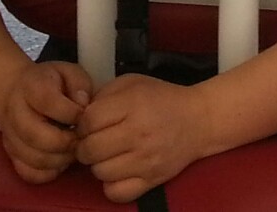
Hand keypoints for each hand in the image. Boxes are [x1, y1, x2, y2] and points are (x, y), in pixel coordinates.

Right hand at [0, 60, 92, 184]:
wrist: (14, 91)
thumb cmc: (49, 83)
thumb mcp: (68, 72)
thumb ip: (80, 84)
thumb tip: (83, 105)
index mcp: (31, 87)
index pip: (48, 101)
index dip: (71, 112)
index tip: (83, 115)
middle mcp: (15, 112)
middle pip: (35, 136)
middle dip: (65, 143)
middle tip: (79, 139)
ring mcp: (10, 136)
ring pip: (33, 158)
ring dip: (59, 160)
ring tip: (72, 150)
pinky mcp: (11, 155)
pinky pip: (29, 173)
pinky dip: (48, 172)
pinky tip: (59, 161)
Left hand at [76, 72, 218, 201]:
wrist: (198, 120)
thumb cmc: (161, 98)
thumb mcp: (132, 83)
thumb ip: (103, 95)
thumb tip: (77, 114)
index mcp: (133, 105)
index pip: (89, 121)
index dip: (82, 123)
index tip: (89, 124)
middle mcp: (139, 134)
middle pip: (90, 149)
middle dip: (85, 146)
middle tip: (93, 141)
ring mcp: (146, 161)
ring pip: (100, 172)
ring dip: (98, 164)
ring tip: (107, 155)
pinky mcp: (152, 181)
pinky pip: (116, 192)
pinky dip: (111, 184)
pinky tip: (117, 171)